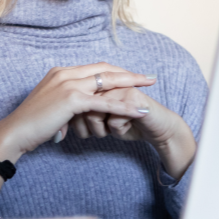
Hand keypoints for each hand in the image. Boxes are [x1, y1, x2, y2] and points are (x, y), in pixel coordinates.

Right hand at [0, 63, 152, 162]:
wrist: (15, 132)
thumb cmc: (31, 125)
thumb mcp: (50, 108)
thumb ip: (64, 106)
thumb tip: (73, 117)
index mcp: (61, 73)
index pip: (95, 67)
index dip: (115, 71)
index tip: (131, 75)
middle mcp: (66, 73)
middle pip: (105, 69)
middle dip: (129, 73)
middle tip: (148, 77)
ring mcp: (69, 84)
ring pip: (108, 82)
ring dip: (131, 84)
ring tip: (149, 87)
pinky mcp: (72, 100)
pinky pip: (104, 103)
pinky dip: (124, 106)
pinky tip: (137, 110)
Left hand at [69, 83, 196, 180]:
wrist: (157, 128)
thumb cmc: (125, 124)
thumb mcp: (97, 121)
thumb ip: (79, 115)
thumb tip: (62, 126)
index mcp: (95, 85)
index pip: (71, 100)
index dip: (72, 120)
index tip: (71, 133)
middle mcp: (106, 83)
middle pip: (80, 105)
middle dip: (84, 126)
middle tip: (95, 134)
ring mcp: (119, 88)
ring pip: (95, 112)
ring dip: (100, 129)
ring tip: (109, 132)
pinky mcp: (133, 98)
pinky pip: (114, 119)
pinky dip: (117, 130)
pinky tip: (124, 129)